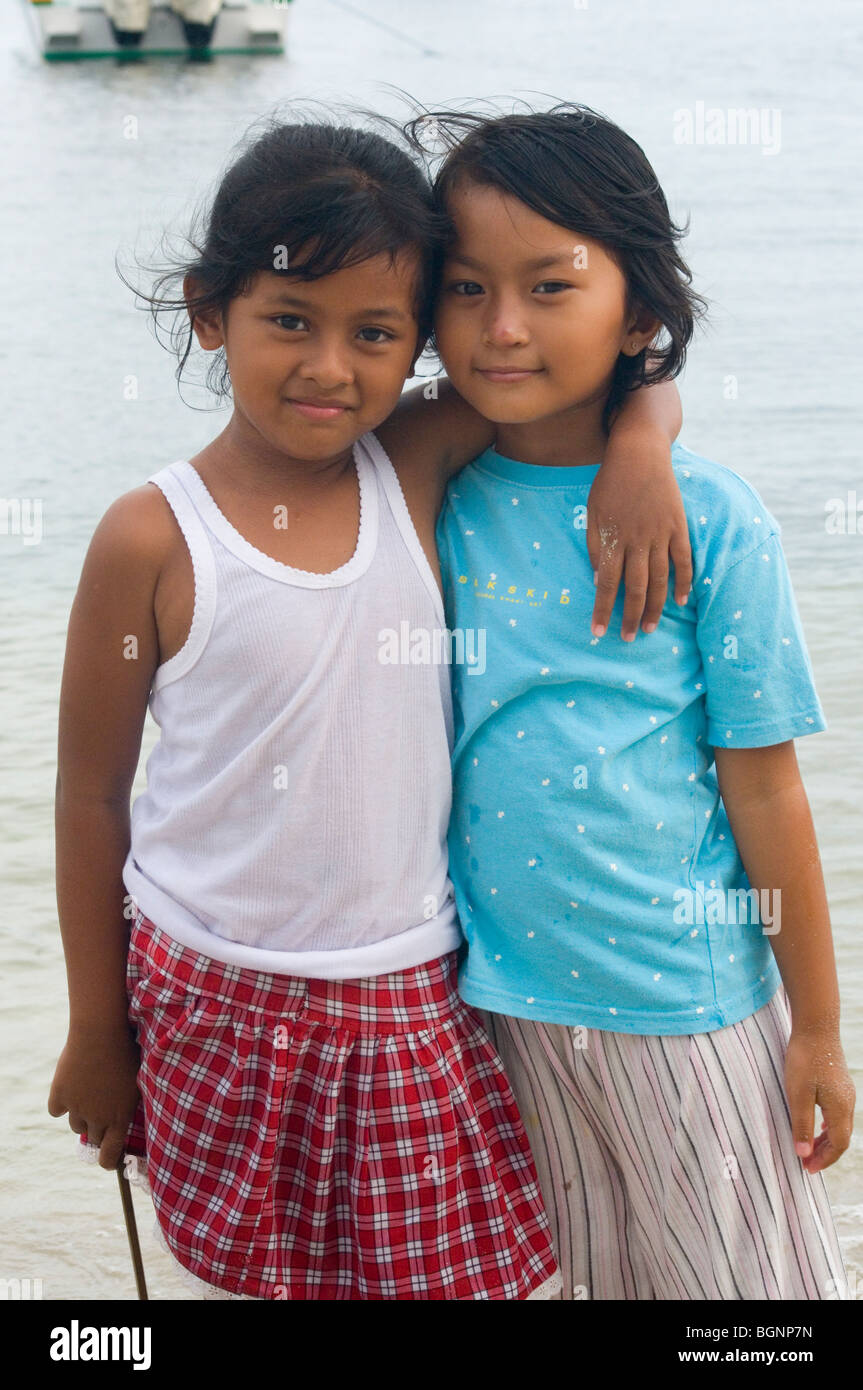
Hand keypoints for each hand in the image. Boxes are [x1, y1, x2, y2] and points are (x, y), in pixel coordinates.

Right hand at [48, 1024, 141, 1170]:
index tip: (106, 1160)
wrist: (101, 1033)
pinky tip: (70, 1086)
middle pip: (92, 1138)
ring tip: (89, 1091)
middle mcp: (98, 1118)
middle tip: (99, 1110)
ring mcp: (76, 1108)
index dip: (107, 1160)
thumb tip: (128, 1118)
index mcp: (120, 1117)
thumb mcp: (139, 1080)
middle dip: (96, 1128)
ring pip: (75, 1125)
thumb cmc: (128, 1052)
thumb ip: (131, 1103)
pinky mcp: (59, 1096)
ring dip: (81, 1115)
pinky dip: (61, 1101)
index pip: (110, 1154)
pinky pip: (56, 1110)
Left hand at [587, 436, 691, 640]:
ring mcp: (660, 533)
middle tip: (628, 638)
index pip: (607, 583)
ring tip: (648, 628)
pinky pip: (683, 560)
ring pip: (659, 579)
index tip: (598, 631)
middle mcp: (637, 539)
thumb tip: (600, 580)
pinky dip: (683, 581)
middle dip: (630, 616)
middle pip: (635, 587)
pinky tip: (680, 601)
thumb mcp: (593, 512)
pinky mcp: (678, 526)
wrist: (640, 451)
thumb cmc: (610, 482)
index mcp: (612, 537)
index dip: (603, 609)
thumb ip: (596, 547)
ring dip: (654, 606)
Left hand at [784, 1029, 854, 1173]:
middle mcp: (848, 1102)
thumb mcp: (797, 1094)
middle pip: (841, 1138)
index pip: (838, 1145)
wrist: (816, 1026)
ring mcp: (846, 1092)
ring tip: (808, 1148)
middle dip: (825, 1154)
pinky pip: (838, 1113)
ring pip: (840, 1125)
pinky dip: (827, 1127)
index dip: (824, 1160)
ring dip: (825, 1141)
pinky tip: (816, 1125)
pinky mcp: (840, 1083)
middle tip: (805, 1163)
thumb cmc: (804, 1059)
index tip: (806, 1169)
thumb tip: (802, 1153)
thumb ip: (801, 1124)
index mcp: (840, 1108)